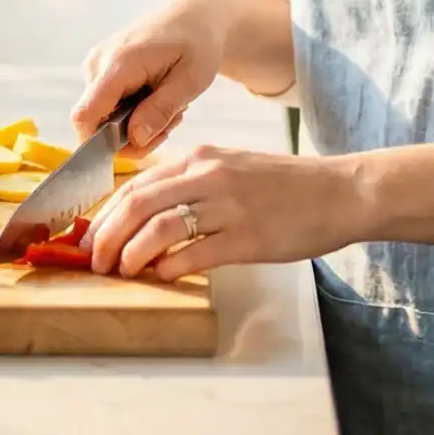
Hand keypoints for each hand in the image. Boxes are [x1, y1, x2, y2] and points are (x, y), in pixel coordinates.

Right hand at [73, 0, 235, 156]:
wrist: (193, 16)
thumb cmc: (198, 44)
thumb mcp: (192, 80)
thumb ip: (161, 109)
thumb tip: (135, 139)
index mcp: (119, 63)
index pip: (85, 115)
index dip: (99, 144)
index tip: (139, 145)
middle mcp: (98, 63)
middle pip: (97, 123)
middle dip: (134, 135)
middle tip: (171, 120)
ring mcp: (96, 64)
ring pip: (103, 118)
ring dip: (137, 124)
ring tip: (169, 105)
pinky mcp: (100, 68)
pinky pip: (107, 105)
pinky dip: (132, 112)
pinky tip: (157, 97)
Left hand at [85, 144, 364, 280]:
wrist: (341, 191)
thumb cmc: (288, 185)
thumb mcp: (234, 167)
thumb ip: (194, 182)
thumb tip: (149, 212)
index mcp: (203, 158)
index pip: (137, 184)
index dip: (106, 214)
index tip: (92, 237)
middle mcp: (210, 176)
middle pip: (137, 204)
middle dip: (107, 236)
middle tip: (95, 261)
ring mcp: (229, 207)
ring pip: (160, 228)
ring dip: (132, 255)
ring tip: (123, 272)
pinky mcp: (248, 237)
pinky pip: (195, 254)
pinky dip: (170, 268)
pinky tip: (162, 276)